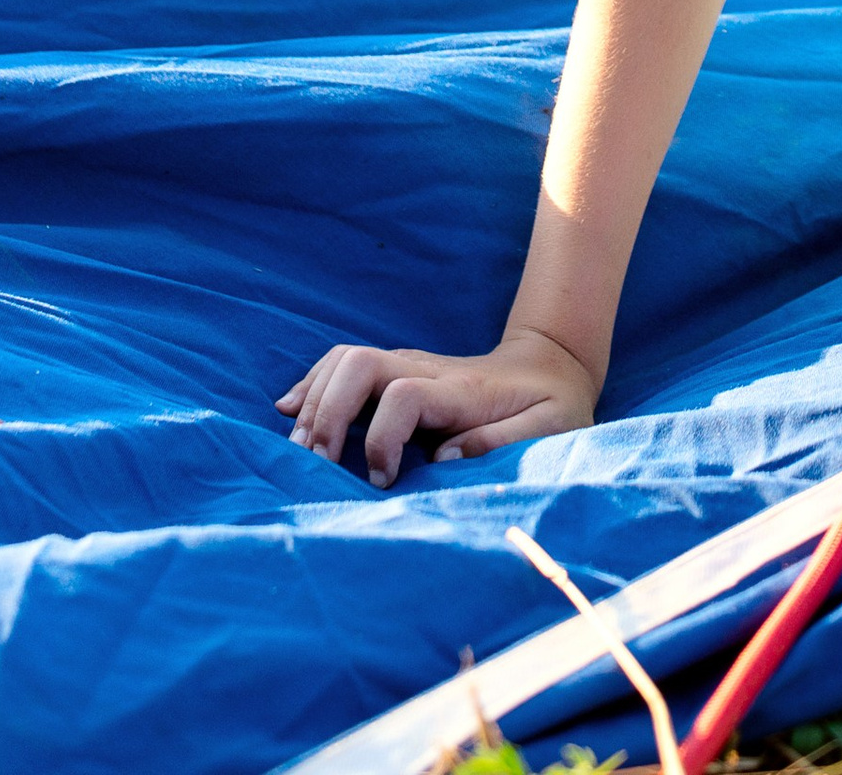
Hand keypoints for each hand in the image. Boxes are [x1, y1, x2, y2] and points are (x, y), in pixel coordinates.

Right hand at [276, 325, 599, 485]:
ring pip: (344, 361)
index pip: (403, 394)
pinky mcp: (396, 372)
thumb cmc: (551, 404)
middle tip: (318, 464)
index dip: (383, 438)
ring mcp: (408, 366)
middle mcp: (425, 369)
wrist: (551, 362)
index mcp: (459, 390)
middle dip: (328, 413)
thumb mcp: (548, 428)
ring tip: (302, 451)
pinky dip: (313, 385)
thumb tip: (443, 460)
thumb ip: (499, 442)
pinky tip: (290, 411)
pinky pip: (342, 366)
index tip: (383, 481)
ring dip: (315, 401)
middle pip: (359, 365)